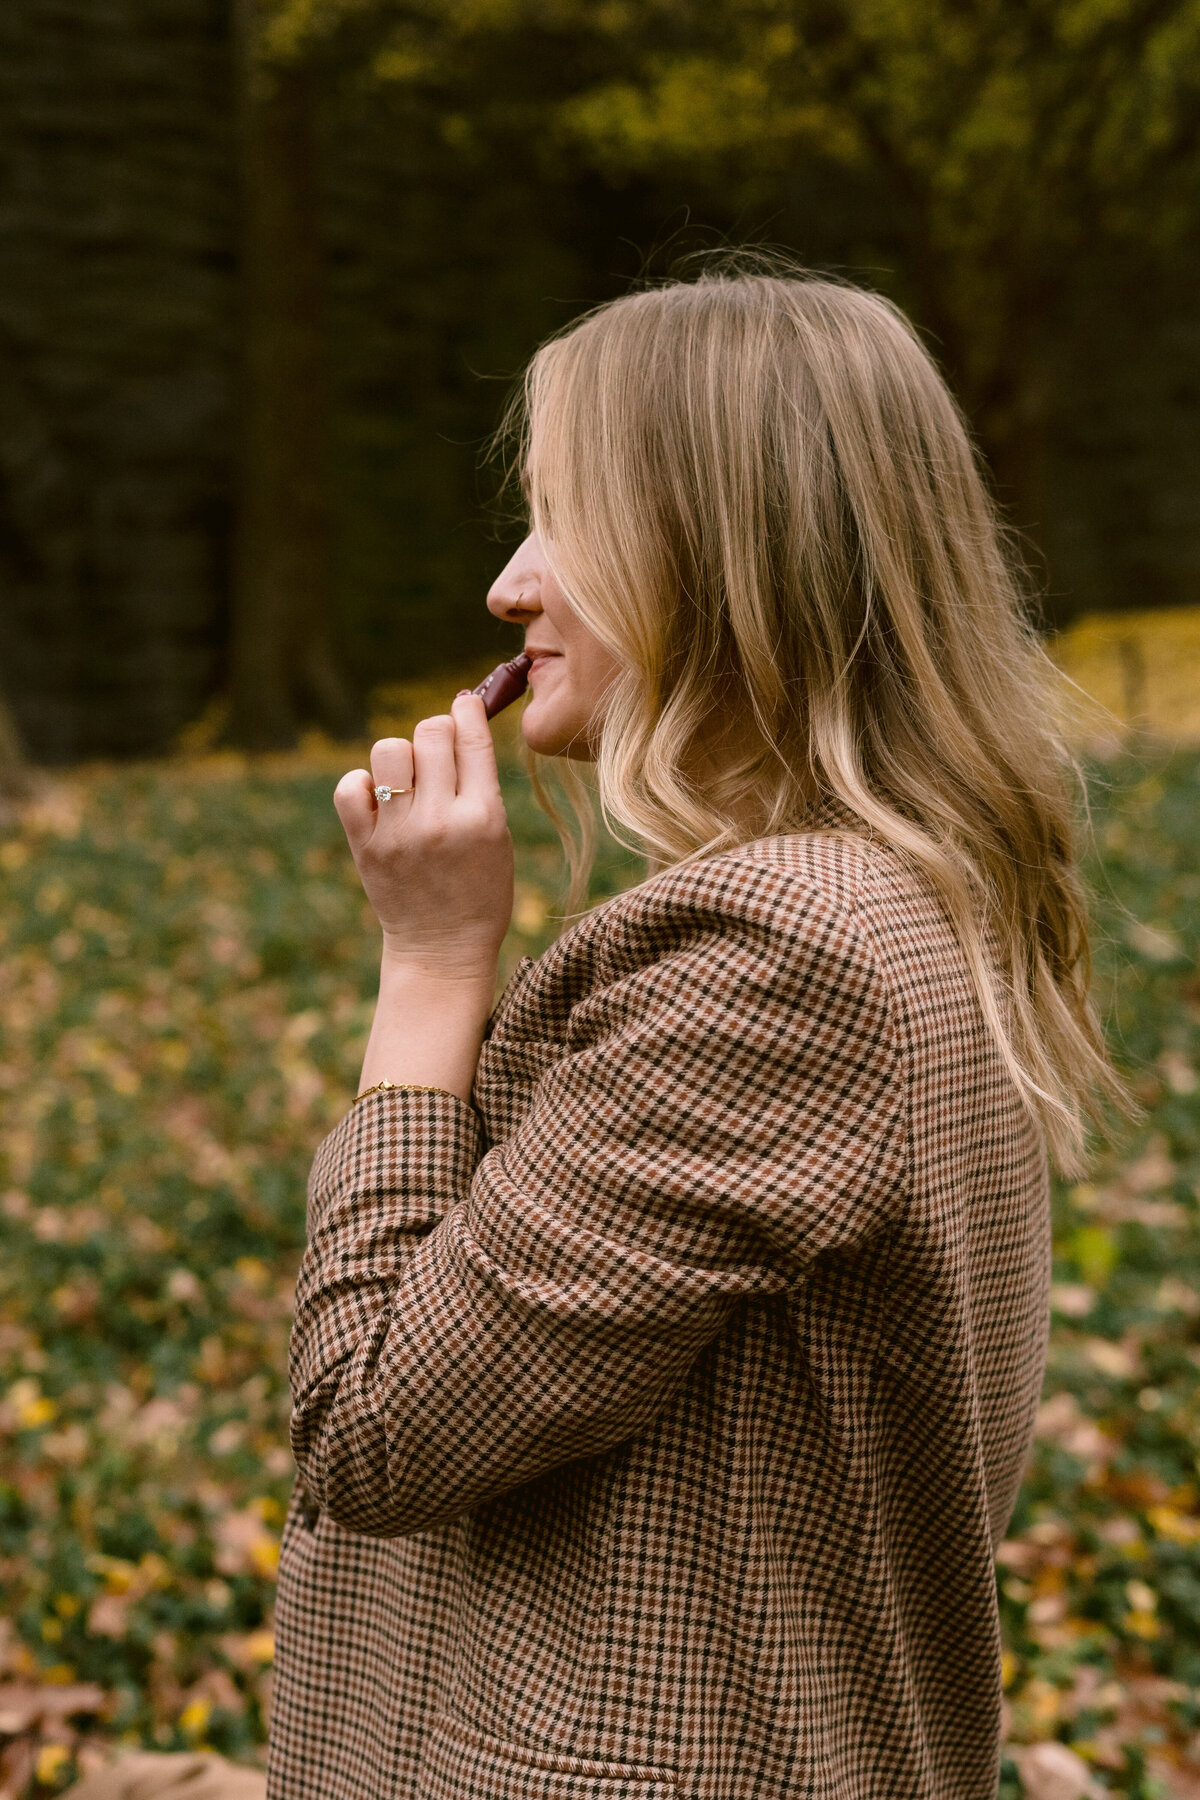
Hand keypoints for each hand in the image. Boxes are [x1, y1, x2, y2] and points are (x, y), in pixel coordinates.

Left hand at [334, 692, 513, 981]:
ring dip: (399, 756)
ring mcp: (399, 834)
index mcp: (484, 817)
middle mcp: (440, 821)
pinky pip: (350, 787)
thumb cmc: (479, 891)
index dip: (467, 710)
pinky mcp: (366, 847)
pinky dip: (362, 785)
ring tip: (407, 781)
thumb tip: (459, 720)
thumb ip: (480, 785)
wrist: (443, 950)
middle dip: (436, 733)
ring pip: (388, 750)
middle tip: (437, 755)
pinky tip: (378, 801)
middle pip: (430, 733)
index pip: (472, 739)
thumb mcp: (497, 837)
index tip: (464, 703)